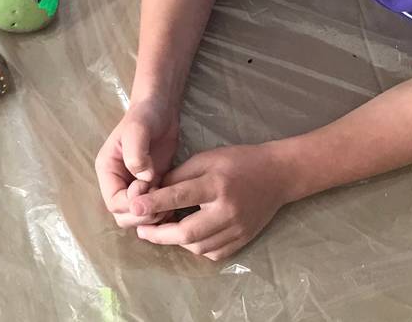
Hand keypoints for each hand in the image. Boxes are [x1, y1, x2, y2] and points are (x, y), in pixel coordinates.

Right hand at [94, 99, 179, 227]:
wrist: (161, 108)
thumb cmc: (145, 116)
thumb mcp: (137, 130)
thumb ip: (136, 153)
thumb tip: (142, 178)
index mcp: (108, 170)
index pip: (114, 202)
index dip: (132, 202)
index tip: (147, 184)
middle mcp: (118, 182)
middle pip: (123, 215)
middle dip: (142, 214)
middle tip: (161, 197)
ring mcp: (134, 186)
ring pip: (138, 217)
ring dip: (154, 215)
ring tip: (169, 198)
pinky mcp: (151, 187)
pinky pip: (153, 210)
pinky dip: (163, 212)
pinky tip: (175, 201)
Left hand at [131, 143, 293, 260]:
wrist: (278, 175)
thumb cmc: (238, 161)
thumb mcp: (206, 158)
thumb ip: (179, 176)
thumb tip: (153, 193)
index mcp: (216, 184)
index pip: (179, 197)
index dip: (154, 204)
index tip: (134, 209)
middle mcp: (227, 211)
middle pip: (187, 233)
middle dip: (160, 234)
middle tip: (142, 231)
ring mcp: (237, 229)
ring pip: (198, 247)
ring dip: (177, 242)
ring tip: (164, 231)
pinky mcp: (243, 240)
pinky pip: (214, 253)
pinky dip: (197, 248)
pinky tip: (190, 237)